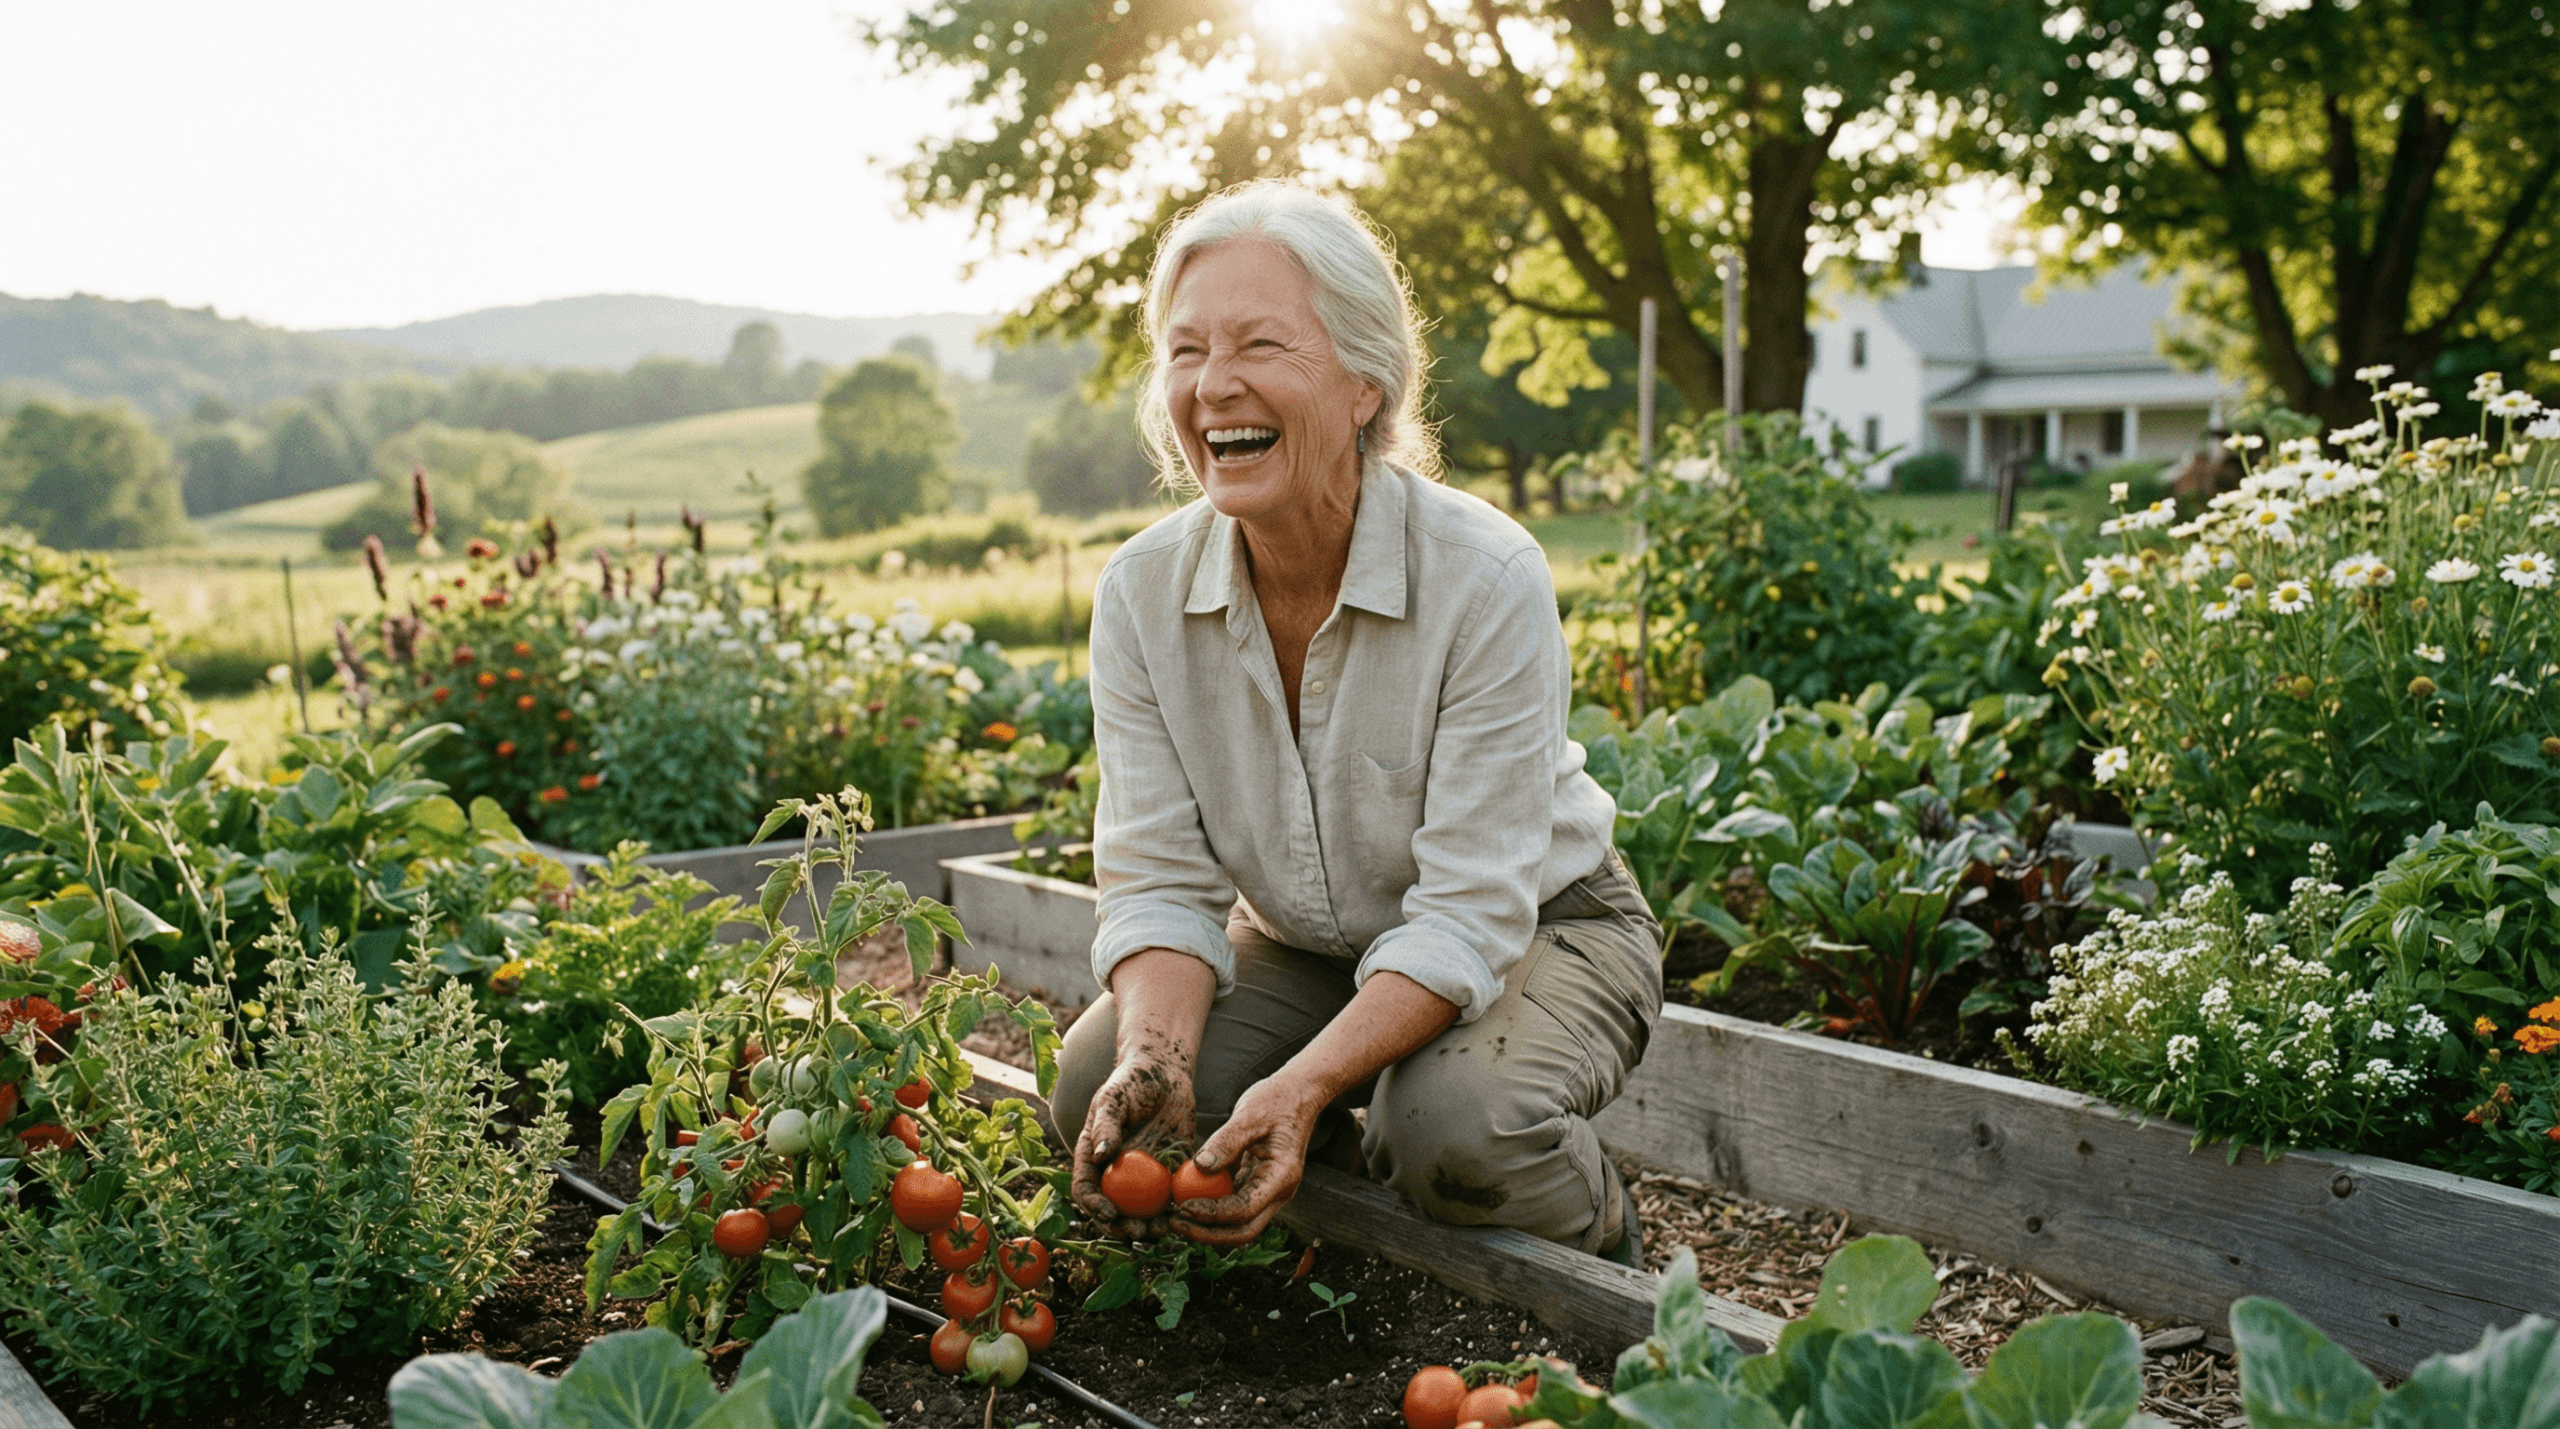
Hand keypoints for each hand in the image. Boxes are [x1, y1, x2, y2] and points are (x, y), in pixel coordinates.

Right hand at [1071, 1053, 1196, 1238]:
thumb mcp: (1114, 1098)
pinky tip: (1184, 1215)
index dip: (1093, 1206)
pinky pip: (1170, 1196)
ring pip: (1141, 1209)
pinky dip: (1174, 1210)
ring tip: (1162, 1231)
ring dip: (1149, 1225)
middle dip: (1121, 1226)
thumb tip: (1100, 1158)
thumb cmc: (1132, 1080)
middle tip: (1138, 1231)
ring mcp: (1142, 1173)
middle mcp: (1115, 1170)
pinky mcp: (1169, 1170)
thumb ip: (1106, 1126)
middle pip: (1112, 1208)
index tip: (1110, 1214)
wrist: (1166, 1071)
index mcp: (1093, 1155)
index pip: (1086, 1188)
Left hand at [1172, 1071, 1324, 1247]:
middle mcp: (1278, 1191)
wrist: (1298, 1094)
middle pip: (1243, 1230)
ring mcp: (1268, 1191)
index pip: (1244, 1209)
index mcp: (1282, 1176)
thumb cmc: (1277, 1100)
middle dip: (1208, 1234)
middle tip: (1174, 1224)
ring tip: (1175, 1217)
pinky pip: (1233, 1206)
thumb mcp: (1249, 1115)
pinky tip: (1187, 1200)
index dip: (1212, 1214)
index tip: (1183, 1206)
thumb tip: (1200, 1167)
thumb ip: (1226, 1141)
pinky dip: (1211, 1208)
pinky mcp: (1257, 1186)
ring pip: (1238, 1223)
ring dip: (1207, 1226)